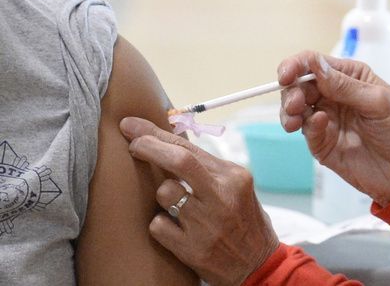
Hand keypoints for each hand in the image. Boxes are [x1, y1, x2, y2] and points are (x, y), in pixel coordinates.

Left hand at [120, 117, 279, 285]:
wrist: (257, 263)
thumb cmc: (242, 220)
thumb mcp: (236, 187)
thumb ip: (208, 168)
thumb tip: (168, 142)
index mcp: (233, 176)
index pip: (190, 147)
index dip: (157, 134)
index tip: (133, 126)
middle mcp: (222, 196)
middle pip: (178, 161)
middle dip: (148, 146)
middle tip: (131, 142)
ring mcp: (206, 223)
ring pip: (164, 193)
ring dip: (163, 196)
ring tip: (178, 206)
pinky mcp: (192, 249)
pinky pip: (158, 225)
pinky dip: (161, 224)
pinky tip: (177, 230)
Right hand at [278, 52, 389, 205]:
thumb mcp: (378, 102)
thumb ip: (345, 86)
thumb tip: (315, 65)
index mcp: (350, 77)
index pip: (314, 63)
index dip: (296, 66)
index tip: (286, 75)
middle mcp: (335, 95)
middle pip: (300, 86)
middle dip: (292, 91)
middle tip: (296, 104)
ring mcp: (328, 120)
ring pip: (296, 109)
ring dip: (290, 111)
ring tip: (297, 117)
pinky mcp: (324, 144)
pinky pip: (307, 132)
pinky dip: (307, 127)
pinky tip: (319, 126)